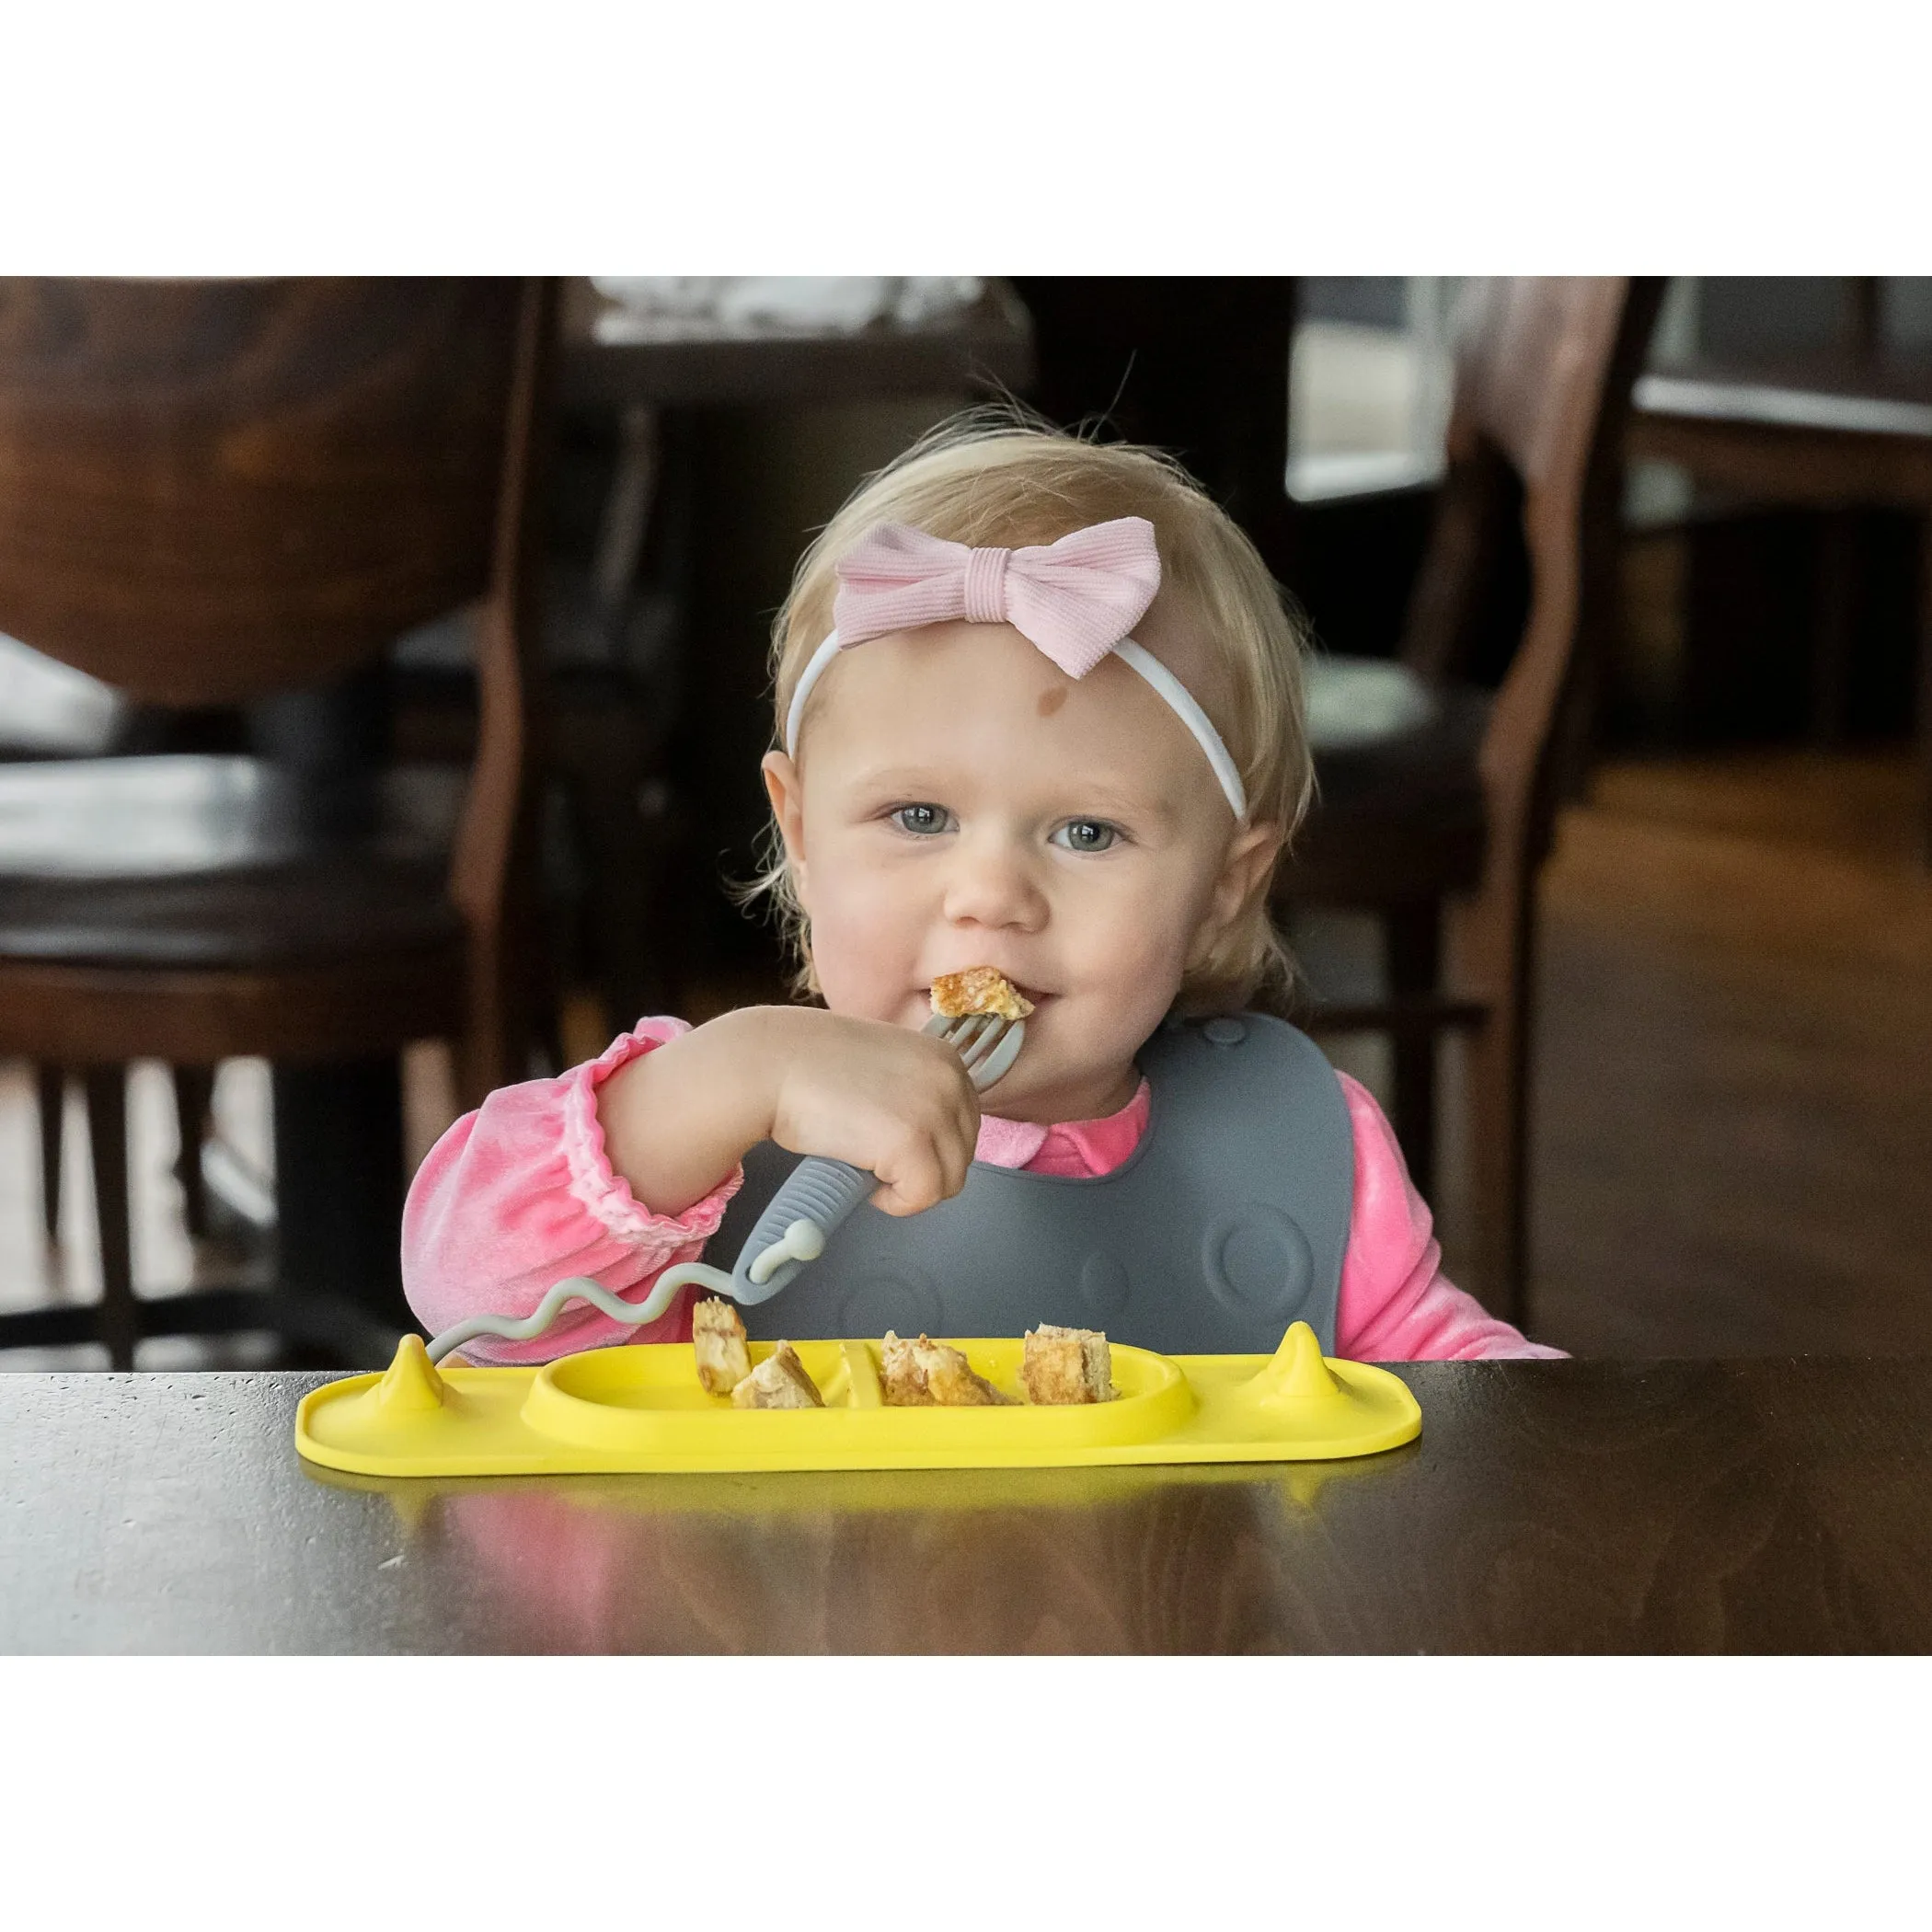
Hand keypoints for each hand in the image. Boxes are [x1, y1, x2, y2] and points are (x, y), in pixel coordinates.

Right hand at [764, 1009, 980, 1215]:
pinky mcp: (911, 1142)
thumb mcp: (884, 1067)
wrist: (769, 1063)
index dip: (930, 1147)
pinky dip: (893, 1202)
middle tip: (872, 1158)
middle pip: (961, 1156)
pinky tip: (862, 1179)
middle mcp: (950, 1080)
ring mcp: (934, 1110)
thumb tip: (931, 1142)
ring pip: (948, 1182)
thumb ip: (915, 1094)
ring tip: (864, 1165)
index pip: (965, 1126)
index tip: (890, 1146)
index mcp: (946, 1059)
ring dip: (907, 1186)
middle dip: (921, 1168)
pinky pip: (922, 1197)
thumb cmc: (811, 1068)